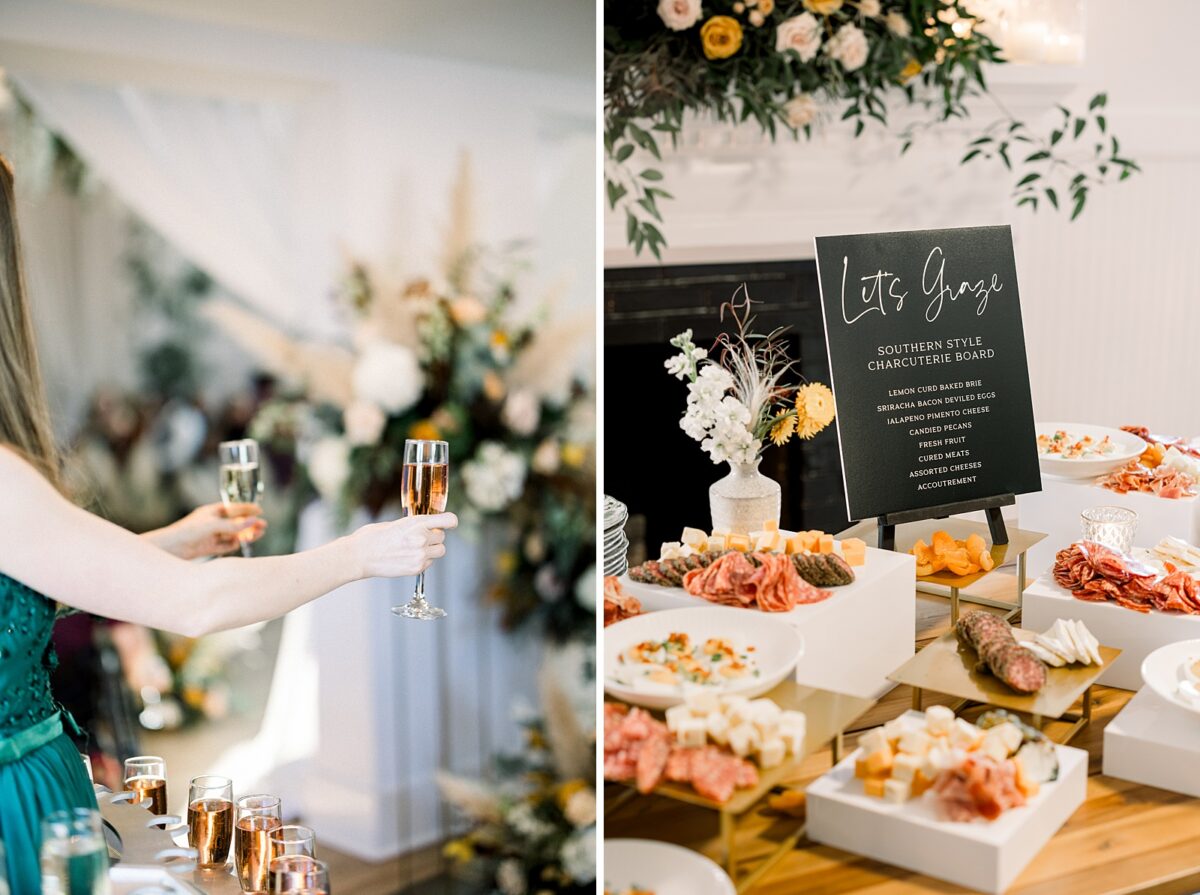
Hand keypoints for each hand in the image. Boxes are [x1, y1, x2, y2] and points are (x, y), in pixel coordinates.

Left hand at [143, 503, 266, 559]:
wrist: (171, 548)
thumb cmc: (188, 531)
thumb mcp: (213, 526)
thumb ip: (234, 525)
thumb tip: (253, 521)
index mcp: (212, 512)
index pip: (233, 509)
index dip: (247, 509)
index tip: (259, 510)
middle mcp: (212, 523)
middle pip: (235, 522)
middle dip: (249, 523)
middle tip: (263, 525)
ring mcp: (211, 535)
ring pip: (233, 534)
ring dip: (245, 534)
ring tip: (258, 534)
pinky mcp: (209, 547)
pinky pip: (226, 545)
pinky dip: (235, 544)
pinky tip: (242, 542)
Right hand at [349, 512, 457, 578]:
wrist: (359, 556)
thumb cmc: (373, 537)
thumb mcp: (396, 523)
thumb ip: (415, 525)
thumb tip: (427, 527)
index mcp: (417, 523)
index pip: (449, 521)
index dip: (451, 522)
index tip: (450, 524)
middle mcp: (421, 538)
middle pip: (442, 537)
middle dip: (434, 537)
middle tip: (420, 538)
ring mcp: (420, 555)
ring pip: (440, 551)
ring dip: (432, 549)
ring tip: (415, 548)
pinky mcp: (416, 569)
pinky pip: (429, 563)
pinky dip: (423, 561)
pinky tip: (407, 558)